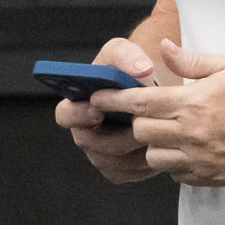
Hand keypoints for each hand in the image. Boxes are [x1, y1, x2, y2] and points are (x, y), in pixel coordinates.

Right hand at [56, 36, 161, 184]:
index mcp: (78, 104)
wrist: (154, 88)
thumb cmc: (132, 69)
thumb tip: (140, 69)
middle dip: (117, 137)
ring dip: (135, 150)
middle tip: (139, 128)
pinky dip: (146, 163)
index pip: (64, 115)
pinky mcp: (120, 170)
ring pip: (113, 161)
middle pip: (92, 144)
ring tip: (156, 135)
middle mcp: (85, 132)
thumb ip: (127, 54)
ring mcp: (101, 154)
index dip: (78, 115)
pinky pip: (130, 172)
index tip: (97, 109)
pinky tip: (160, 147)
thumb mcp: (126, 52)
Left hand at [101, 40, 224, 187]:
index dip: (113, 100)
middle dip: (138, 120)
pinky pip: (178, 175)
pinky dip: (176, 162)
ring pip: (155, 157)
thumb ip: (194, 62)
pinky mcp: (215, 177)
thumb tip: (164, 48)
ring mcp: (204, 160)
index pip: (139, 103)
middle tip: (150, 110)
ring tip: (172, 130)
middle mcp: (195, 135)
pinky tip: (190, 147)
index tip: (95, 97)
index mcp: (196, 103)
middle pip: (141, 131)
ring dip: (156, 143)